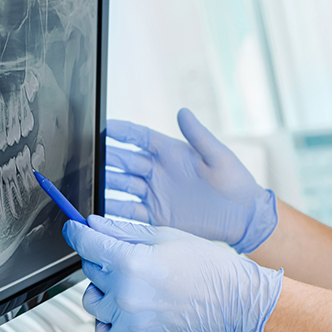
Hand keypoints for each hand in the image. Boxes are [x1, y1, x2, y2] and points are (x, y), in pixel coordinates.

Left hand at [63, 216, 282, 331]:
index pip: (86, 244)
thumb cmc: (207, 266)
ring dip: (102, 288)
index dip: (76, 232)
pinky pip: (102, 329)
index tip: (73, 228)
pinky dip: (107, 317)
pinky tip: (125, 305)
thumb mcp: (162, 235)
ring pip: (91, 298)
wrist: (234, 301)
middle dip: (101, 257)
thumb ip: (121, 231)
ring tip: (128, 282)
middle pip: (90, 269)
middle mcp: (125, 293)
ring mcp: (129, 319)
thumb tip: (93, 225)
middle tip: (125, 254)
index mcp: (131, 262)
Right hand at [106, 109, 276, 253]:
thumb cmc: (236, 184)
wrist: (243, 219)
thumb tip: (183, 112)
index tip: (103, 128)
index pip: (139, 137)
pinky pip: (128, 212)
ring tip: (89, 185)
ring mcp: (153, 194)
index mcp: (170, 153)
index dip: (121, 132)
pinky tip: (100, 209)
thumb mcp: (218, 157)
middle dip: (105, 158)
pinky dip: (113, 210)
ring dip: (105, 184)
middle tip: (88, 158)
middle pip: (123, 161)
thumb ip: (199, 136)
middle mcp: (157, 171)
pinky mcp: (155, 216)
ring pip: (121, 185)